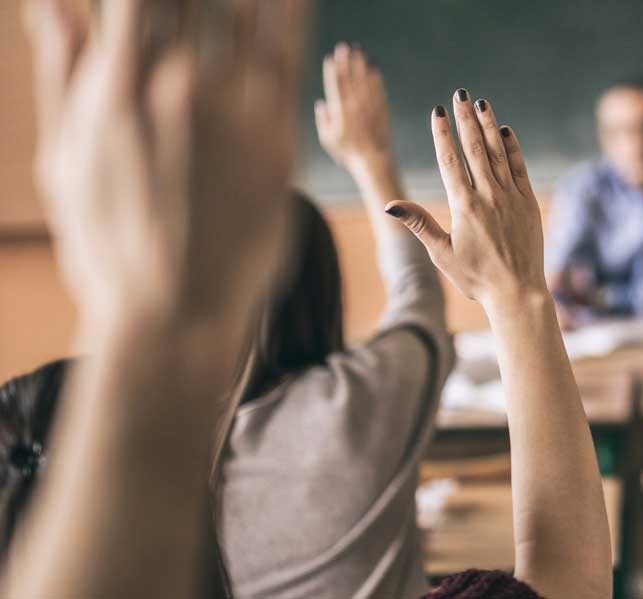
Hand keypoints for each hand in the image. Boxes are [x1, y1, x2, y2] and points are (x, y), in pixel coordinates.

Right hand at [26, 0, 306, 327]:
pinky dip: (290, 13)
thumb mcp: (66, 159)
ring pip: (246, 13)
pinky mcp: (278, 138)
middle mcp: (179, 86)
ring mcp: (235, 112)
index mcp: (117, 87)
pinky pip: (290, 56)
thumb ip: (65, 73)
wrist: (174, 316)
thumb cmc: (106, 245)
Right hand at [315, 42, 392, 168]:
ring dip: (361, 64)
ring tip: (359, 50)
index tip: (330, 57)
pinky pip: (379, 90)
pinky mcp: (382, 110)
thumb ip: (323, 120)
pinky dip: (376, 77)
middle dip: (346, 61)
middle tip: (344, 46)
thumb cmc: (348, 152)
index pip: (335, 86)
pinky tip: (374, 66)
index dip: (332, 70)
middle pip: (350, 79)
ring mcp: (370, 107)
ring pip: (365, 81)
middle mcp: (355, 107)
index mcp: (339, 112)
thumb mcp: (328, 139)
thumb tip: (321, 103)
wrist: (373, 160)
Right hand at [385, 91, 546, 308]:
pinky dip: (512, 147)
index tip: (438, 111)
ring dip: (488, 126)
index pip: (450, 161)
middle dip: (465, 119)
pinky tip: (505, 130)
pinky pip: (519, 167)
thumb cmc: (475, 278)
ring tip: (481, 103)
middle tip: (459, 94)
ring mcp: (511, 197)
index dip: (443, 133)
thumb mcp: (441, 253)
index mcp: (464, 207)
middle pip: (474, 148)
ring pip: (498, 153)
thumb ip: (419, 223)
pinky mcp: (528, 202)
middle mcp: (488, 196)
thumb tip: (390, 204)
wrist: (517, 292)